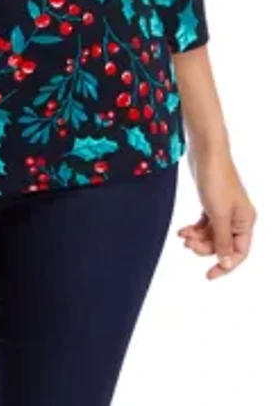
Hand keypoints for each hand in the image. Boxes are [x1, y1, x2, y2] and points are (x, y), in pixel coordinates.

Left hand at [177, 149, 255, 279]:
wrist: (205, 152)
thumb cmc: (216, 180)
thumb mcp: (218, 213)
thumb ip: (222, 239)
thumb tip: (226, 262)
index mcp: (246, 221)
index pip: (239, 252)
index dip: (225, 265)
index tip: (209, 275)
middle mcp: (238, 218)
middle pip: (222, 244)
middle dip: (205, 247)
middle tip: (187, 244)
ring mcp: (224, 210)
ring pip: (212, 235)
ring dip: (197, 238)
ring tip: (183, 236)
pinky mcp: (211, 203)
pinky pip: (204, 224)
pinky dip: (194, 229)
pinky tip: (182, 231)